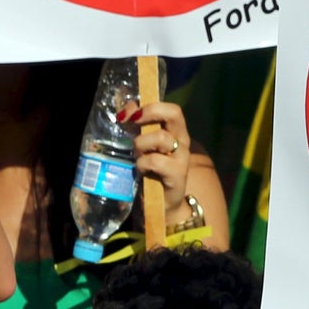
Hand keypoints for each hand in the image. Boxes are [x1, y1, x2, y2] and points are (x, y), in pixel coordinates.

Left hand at [130, 99, 210, 230]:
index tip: (131, 113)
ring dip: (141, 143)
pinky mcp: (177, 174)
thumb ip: (137, 126)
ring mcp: (181, 157)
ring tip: (137, 154)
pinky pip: (155, 161)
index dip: (151, 105)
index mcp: (176, 131)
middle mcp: (182, 140)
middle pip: (174, 114)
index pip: (172, 109)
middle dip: (150, 112)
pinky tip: (140, 170)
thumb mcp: (144, 146)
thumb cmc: (152, 171)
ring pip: (161, 137)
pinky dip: (142, 163)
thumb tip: (127, 109)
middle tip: (134, 121)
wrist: (163, 204)